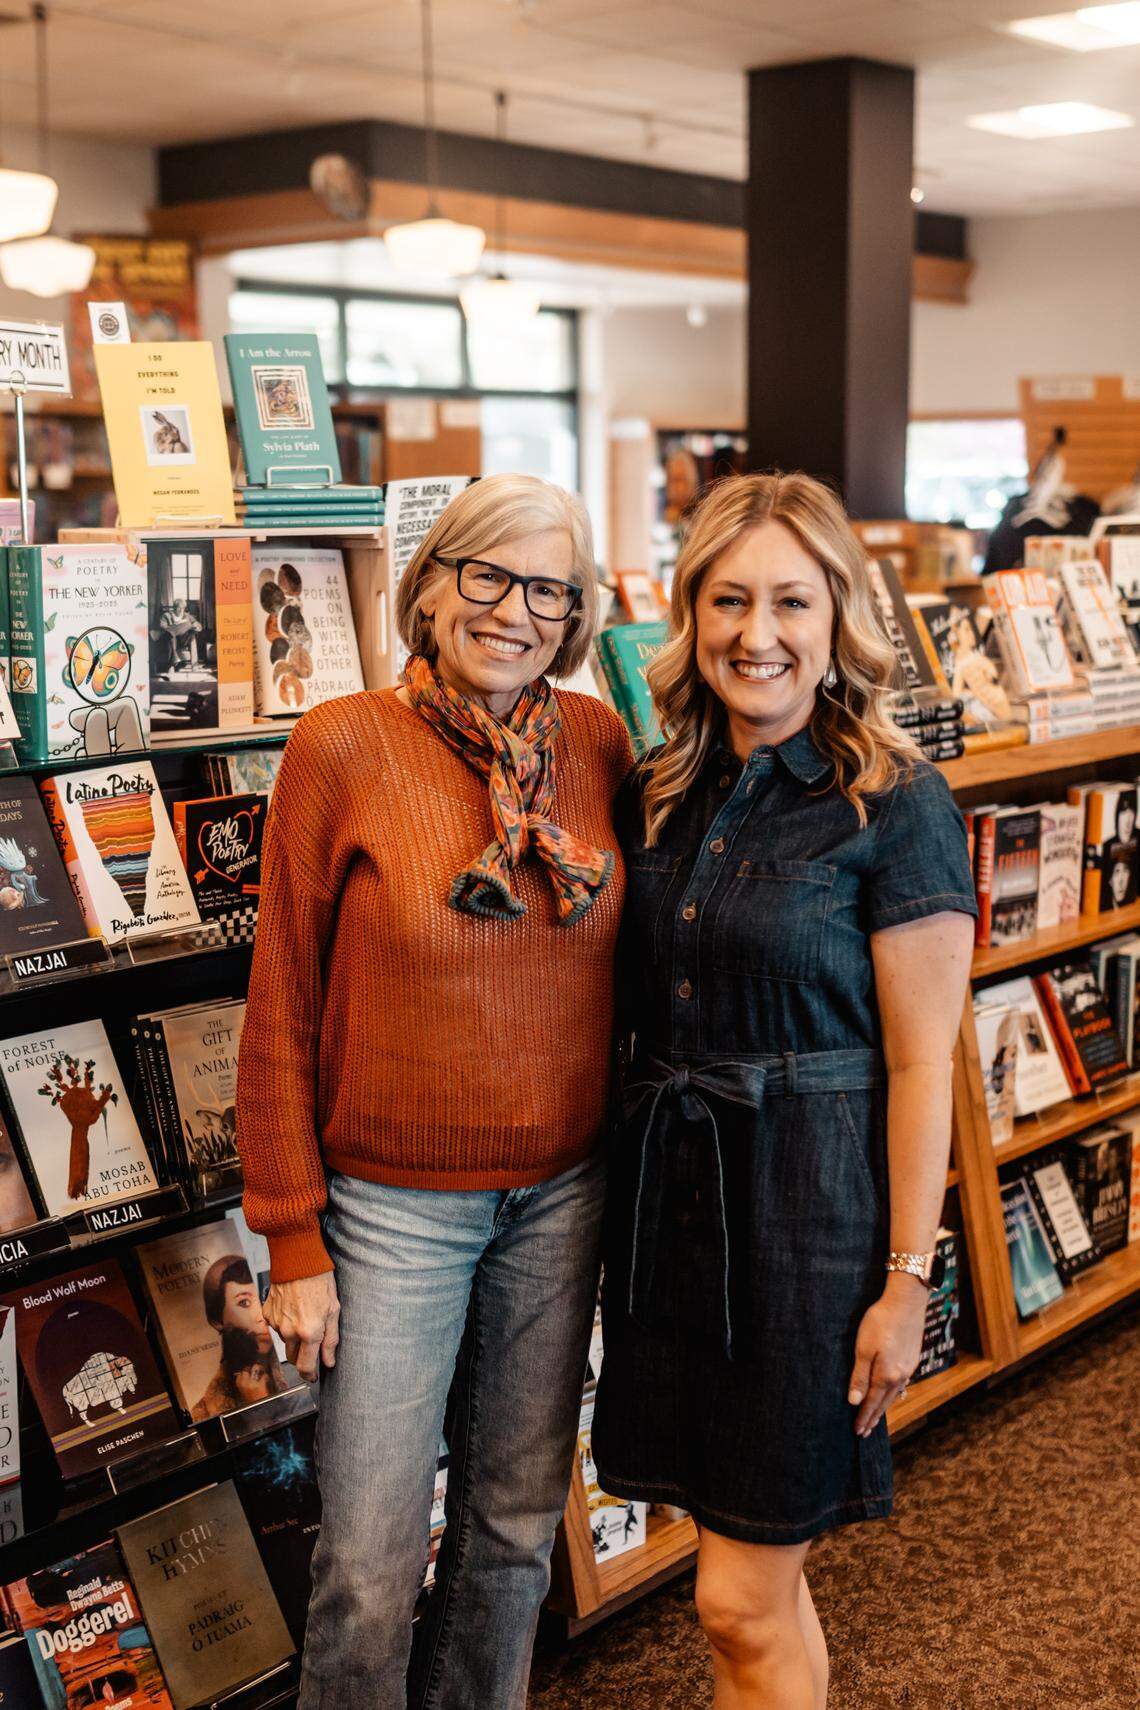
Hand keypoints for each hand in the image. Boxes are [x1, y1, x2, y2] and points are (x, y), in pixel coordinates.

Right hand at [263, 1273, 340, 1382]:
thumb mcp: (333, 1311)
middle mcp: (290, 1332)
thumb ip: (331, 1340)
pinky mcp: (267, 1314)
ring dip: (293, 1337)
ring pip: (285, 1341)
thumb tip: (329, 1362)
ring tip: (304, 1317)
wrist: (298, 1261)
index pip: (306, 1366)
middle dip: (303, 1356)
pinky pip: (275, 1326)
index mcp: (309, 1333)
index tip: (313, 1376)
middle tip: (313, 1344)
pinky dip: (283, 1323)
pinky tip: (292, 1309)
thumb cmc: (320, 1282)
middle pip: (293, 1357)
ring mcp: (276, 1323)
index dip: (310, 1375)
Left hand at [847, 1273, 926, 1436]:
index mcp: (886, 1376)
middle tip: (865, 1432)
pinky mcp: (913, 1358)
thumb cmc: (880, 1322)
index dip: (863, 1417)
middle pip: (884, 1403)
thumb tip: (854, 1401)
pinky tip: (891, 1394)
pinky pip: (901, 1384)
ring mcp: (909, 1368)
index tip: (857, 1431)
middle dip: (873, 1418)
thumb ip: (859, 1376)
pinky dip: (892, 1394)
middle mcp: (900, 1376)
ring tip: (875, 1418)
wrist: (906, 1302)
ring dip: (883, 1408)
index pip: (872, 1403)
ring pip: (894, 1394)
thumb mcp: (863, 1348)